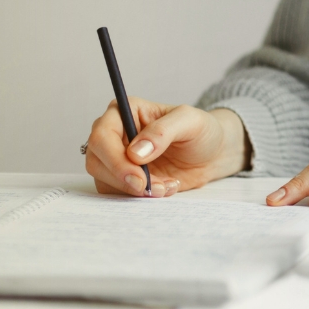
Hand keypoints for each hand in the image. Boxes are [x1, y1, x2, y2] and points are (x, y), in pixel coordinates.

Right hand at [84, 98, 248, 197]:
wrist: (211, 154)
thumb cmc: (200, 130)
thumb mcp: (190, 122)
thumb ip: (162, 132)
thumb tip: (134, 152)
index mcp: (125, 111)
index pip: (102, 135)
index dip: (115, 160)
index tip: (139, 178)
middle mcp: (115, 133)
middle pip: (97, 161)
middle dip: (123, 180)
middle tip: (151, 189)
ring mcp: (117, 158)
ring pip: (105, 180)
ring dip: (134, 191)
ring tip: (166, 186)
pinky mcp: (124, 178)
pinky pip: (118, 193)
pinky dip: (140, 197)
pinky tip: (164, 188)